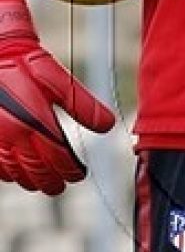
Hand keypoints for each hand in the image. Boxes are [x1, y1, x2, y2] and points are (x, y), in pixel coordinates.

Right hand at [0, 0, 115, 194]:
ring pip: (13, 171)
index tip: (78, 175)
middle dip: (50, 181)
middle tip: (60, 187)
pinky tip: (16, 173)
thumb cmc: (29, 65)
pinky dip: (7, 172)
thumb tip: (108, 126)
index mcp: (35, 120)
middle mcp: (12, 133)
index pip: (57, 157)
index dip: (69, 169)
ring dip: (29, 180)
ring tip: (41, 185)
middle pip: (34, 169)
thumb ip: (84, 106)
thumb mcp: (60, 81)